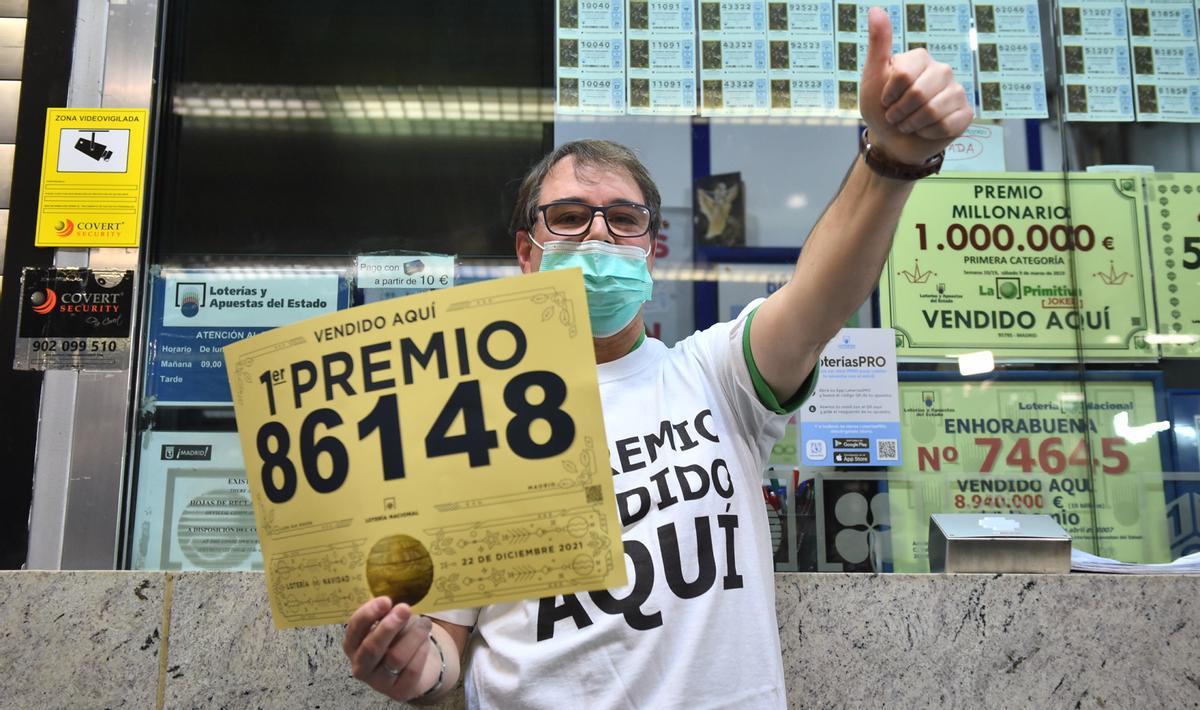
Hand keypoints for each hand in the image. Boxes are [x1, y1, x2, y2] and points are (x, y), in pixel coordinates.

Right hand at [343, 597, 435, 701]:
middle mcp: (360, 666)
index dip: (368, 614)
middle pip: (372, 647)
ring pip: (395, 658)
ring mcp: (378, 682)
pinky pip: (412, 669)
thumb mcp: (389, 624)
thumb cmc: (397, 638)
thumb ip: (387, 614)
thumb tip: (396, 603)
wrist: (415, 665)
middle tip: (405, 608)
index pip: (354, 629)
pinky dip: (421, 650)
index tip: (386, 600)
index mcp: (352, 645)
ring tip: (425, 623)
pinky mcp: (399, 691)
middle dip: (389, 626)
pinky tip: (426, 641)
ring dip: (413, 636)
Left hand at [858, 6, 972, 165]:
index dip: (889, 95)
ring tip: (909, 123)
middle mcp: (942, 71)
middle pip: (918, 94)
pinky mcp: (965, 113)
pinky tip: (926, 130)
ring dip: (912, 125)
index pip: (904, 75)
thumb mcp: (873, 76)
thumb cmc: (881, 107)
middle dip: (899, 112)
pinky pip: (947, 125)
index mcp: (921, 58)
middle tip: (895, 116)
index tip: (885, 100)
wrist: (892, 140)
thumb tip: (876, 9)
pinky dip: (929, 133)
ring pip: (933, 111)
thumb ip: (878, 43)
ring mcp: (956, 91)